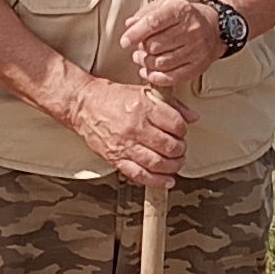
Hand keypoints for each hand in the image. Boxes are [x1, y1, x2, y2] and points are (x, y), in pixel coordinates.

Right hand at [67, 73, 190, 186]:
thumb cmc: (111, 97)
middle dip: (180, 150)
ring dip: (172, 166)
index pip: (175, 124)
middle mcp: (135, 128)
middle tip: (180, 148)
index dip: (183, 130)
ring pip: (158, 163)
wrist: (82, 105)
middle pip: (169, 146)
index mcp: (143, 108)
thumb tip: (192, 116)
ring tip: (175, 162)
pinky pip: (139, 175)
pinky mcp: (115, 159)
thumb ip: (170, 105)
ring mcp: (125, 145)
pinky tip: (166, 180)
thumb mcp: (143, 92)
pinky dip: (156, 181)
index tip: (181, 132)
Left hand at [119, 0, 223, 91]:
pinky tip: (150, 72)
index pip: (153, 23)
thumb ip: (146, 13)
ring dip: (146, 63)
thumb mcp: (166, 6)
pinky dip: (157, 77)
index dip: (135, 34)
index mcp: (180, 11)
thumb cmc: (187, 17)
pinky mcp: (198, 65)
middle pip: (155, 45)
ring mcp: (196, 49)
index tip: (125, 41)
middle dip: (141, 49)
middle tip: (138, 49)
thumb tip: (130, 25)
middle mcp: (190, 29)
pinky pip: (173, 77)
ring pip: (162, 62)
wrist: (215, 27)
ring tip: (143, 59)